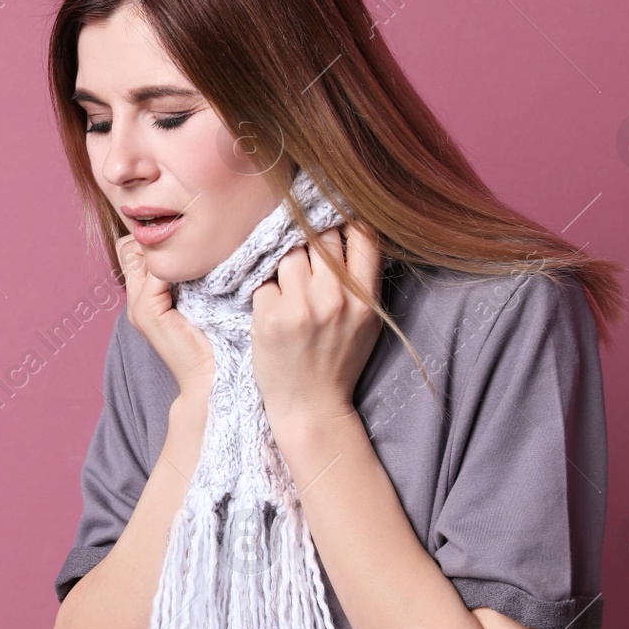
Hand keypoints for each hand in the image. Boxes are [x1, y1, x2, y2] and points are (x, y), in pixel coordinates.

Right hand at [116, 234, 216, 398]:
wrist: (210, 375)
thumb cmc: (212, 338)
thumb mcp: (197, 300)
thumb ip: (187, 276)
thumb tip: (198, 245)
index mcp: (143, 297)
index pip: (133, 250)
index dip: (156, 242)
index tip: (188, 246)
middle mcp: (134, 300)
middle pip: (129, 248)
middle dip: (158, 242)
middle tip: (192, 249)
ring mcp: (137, 306)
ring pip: (137, 253)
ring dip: (168, 250)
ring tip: (198, 258)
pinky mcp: (148, 311)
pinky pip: (156, 272)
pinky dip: (178, 265)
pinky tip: (202, 271)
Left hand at [249, 221, 384, 442]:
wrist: (311, 407)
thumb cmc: (338, 362)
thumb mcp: (366, 321)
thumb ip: (361, 280)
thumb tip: (347, 230)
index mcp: (364, 298)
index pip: (361, 233)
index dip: (345, 221)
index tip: (332, 222)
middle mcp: (334, 297)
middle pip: (318, 237)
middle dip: (309, 242)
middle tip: (303, 261)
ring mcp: (300, 306)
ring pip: (287, 255)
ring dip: (284, 268)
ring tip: (288, 291)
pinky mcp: (268, 317)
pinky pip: (262, 282)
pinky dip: (265, 293)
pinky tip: (272, 312)